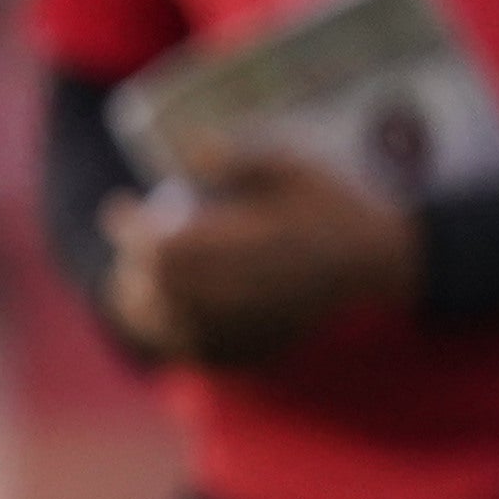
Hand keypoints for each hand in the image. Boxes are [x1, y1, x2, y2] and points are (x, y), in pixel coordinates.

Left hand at [104, 155, 421, 365]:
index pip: (162, 249)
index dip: (129, 228)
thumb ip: (234, 160)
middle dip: (133, 261)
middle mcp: (240, 294)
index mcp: (245, 250)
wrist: (377, 262)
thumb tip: (185, 148)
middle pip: (154, 290)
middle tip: (132, 237)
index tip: (121, 206)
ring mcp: (247, 327)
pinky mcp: (255, 348)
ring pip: (166, 327)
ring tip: (136, 273)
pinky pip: (196, 351)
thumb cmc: (331, 206)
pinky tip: (167, 309)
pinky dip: (171, 332)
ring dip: (140, 299)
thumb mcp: (291, 167)